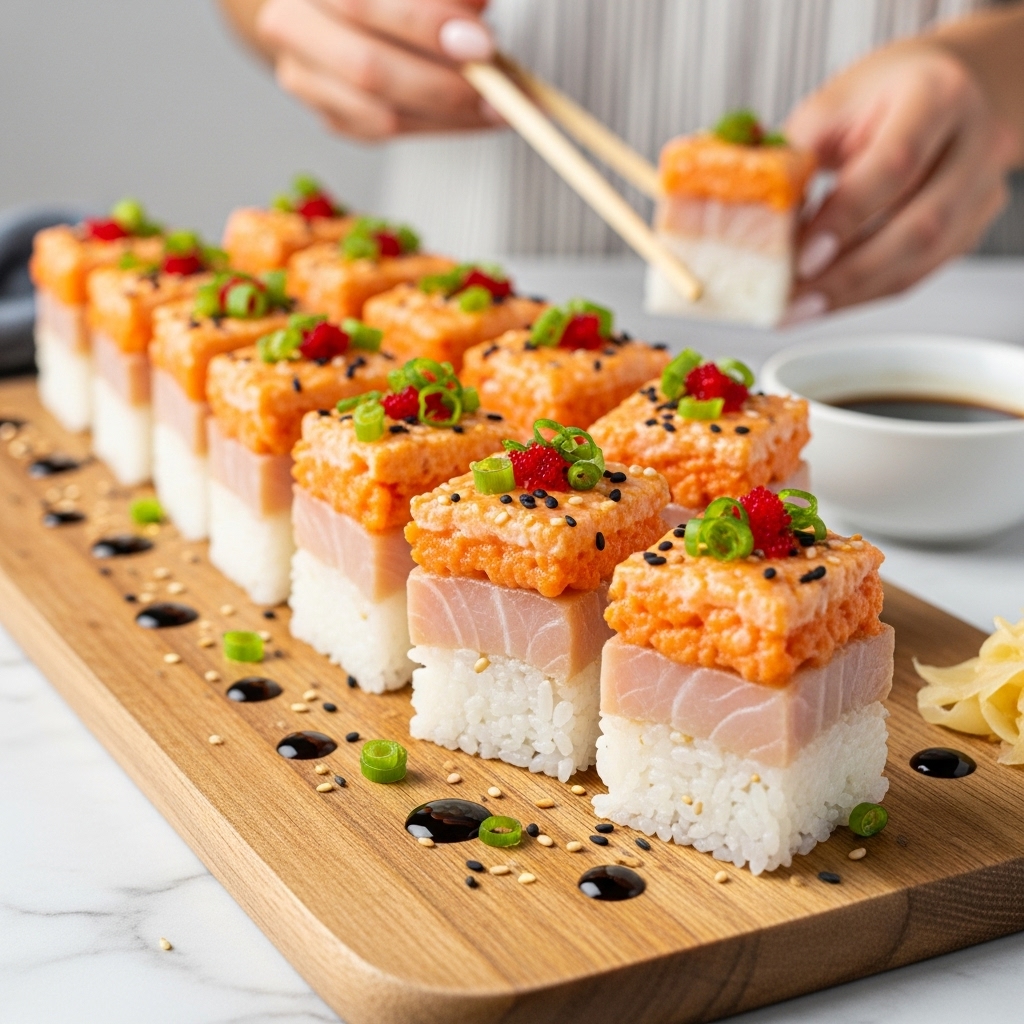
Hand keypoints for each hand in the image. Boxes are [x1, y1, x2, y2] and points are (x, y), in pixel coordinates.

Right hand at [256, 0, 498, 140]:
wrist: (336, 2)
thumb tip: (477, 10)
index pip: (363, 3)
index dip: (426, 24)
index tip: (481, 43)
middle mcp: (292, 24)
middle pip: (367, 69)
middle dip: (443, 84)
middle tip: (497, 89)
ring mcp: (304, 77)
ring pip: (379, 115)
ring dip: (449, 116)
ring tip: (496, 107)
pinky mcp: (330, 115)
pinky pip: (389, 134)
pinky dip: (439, 127)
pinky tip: (472, 116)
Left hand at [783, 39, 1018, 322]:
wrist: (948, 90)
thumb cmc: (884, 96)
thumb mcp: (833, 105)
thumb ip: (798, 156)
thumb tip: (754, 218)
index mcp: (937, 96)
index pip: (895, 165)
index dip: (846, 217)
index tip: (801, 258)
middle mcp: (973, 144)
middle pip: (920, 227)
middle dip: (848, 274)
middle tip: (791, 301)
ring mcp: (980, 191)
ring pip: (920, 261)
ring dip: (852, 294)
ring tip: (797, 310)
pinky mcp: (970, 229)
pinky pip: (917, 274)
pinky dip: (865, 293)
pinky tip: (824, 301)